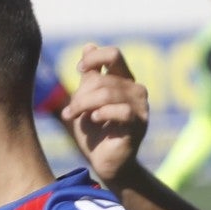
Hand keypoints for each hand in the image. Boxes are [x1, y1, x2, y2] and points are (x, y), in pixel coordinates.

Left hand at [61, 44, 151, 184]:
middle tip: (69, 111)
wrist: (105, 163)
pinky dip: (103, 113)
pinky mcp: (139, 124)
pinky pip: (122, 111)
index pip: (114, 55)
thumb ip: (89, 77)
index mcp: (124, 80)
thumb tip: (89, 46)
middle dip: (81, 95)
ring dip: (85, 105)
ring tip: (74, 117)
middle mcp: (136, 90)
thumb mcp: (86, 101)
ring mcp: (140, 107)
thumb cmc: (96, 133)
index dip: (94, 58)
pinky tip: (94, 120)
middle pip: (103, 79)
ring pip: (109, 93)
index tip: (79, 70)